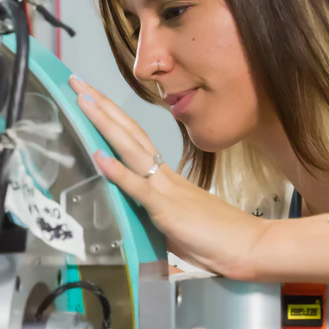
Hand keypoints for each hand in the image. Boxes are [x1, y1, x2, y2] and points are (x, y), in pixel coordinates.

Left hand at [70, 77, 270, 279]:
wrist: (250, 248)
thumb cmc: (218, 240)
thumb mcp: (176, 226)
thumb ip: (156, 218)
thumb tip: (138, 222)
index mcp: (165, 178)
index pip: (134, 140)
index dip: (112, 118)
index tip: (91, 97)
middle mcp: (164, 176)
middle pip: (129, 133)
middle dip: (101, 106)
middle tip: (78, 81)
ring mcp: (166, 190)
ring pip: (131, 149)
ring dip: (105, 123)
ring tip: (83, 99)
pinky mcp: (167, 210)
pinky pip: (139, 187)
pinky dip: (118, 171)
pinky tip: (99, 155)